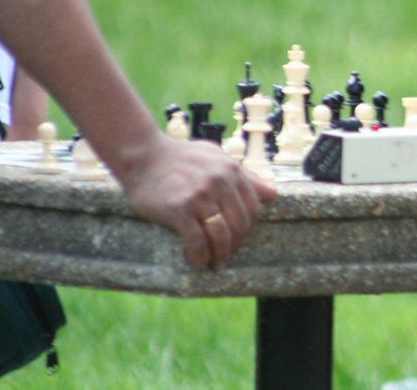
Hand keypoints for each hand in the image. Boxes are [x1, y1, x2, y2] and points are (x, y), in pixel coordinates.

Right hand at [116, 134, 277, 268]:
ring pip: (221, 235)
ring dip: (220, 254)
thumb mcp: (217, 158)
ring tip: (215, 262)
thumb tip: (273, 194)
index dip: (248, 229)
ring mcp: (199, 196)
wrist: (143, 155)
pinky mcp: (179, 209)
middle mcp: (219, 182)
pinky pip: (196, 241)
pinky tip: (197, 262)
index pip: (253, 208)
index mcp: (231, 170)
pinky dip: (200, 256)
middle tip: (226, 254)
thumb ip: (245, 176)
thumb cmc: (181, 157)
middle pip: (240, 224)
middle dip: (236, 245)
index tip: (239, 239)